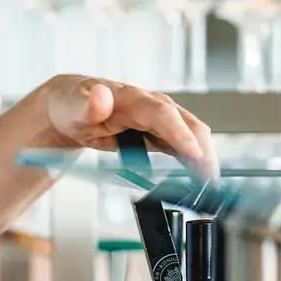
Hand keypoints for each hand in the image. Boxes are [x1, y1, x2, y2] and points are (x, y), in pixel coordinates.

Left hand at [40, 75, 218, 180]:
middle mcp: (151, 106)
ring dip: (203, 158)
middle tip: (210, 180)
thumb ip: (87, 105)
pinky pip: (180, 145)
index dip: (180, 134)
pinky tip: (197, 179)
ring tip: (209, 185)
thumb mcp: (73, 106)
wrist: (70, 105)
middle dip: (203, 150)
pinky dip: (192, 161)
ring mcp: (157, 119)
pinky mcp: (157, 132)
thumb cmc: (72, 104)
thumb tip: (100, 95)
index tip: (194, 155)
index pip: (163, 114)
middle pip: (187, 124)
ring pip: (190, 135)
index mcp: (133, 98)